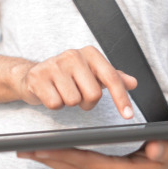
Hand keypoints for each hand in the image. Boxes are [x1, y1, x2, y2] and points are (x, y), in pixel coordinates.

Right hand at [17, 46, 137, 118]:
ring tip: (63, 92)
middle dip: (87, 102)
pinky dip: (55, 105)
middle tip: (78, 94)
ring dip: (69, 103)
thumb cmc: (68, 75)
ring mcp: (54, 65)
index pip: (111, 77)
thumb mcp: (92, 74)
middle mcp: (73, 55)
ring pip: (74, 101)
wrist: (34, 74)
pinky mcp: (38, 77)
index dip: (121, 98)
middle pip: (93, 94)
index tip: (128, 115)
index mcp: (90, 53)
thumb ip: (113, 78)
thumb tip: (133, 82)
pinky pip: (55, 104)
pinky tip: (51, 94)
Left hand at [17, 137, 167, 168]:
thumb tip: (154, 149)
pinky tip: (48, 153)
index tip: (40, 148)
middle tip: (20, 148)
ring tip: (27, 150)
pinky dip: (61, 161)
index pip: (85, 162)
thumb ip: (164, 149)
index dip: (62, 154)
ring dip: (50, 161)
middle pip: (73, 168)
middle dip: (47, 158)